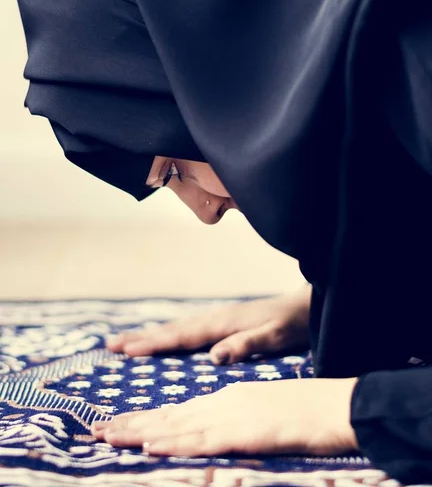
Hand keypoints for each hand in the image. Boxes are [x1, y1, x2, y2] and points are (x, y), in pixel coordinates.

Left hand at [91, 377, 358, 456]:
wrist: (337, 402)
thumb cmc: (307, 411)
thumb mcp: (265, 414)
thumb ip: (239, 420)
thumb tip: (218, 432)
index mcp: (228, 398)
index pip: (179, 411)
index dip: (147, 419)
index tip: (119, 425)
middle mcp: (223, 402)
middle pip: (170, 415)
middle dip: (132, 423)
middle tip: (97, 431)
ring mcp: (232, 415)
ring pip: (178, 425)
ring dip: (141, 432)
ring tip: (108, 436)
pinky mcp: (244, 432)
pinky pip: (203, 440)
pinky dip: (174, 442)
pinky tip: (151, 446)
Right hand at [106, 287, 310, 363]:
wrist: (306, 304)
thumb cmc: (291, 324)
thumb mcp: (274, 337)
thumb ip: (245, 345)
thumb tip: (213, 356)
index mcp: (223, 324)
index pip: (182, 336)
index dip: (154, 344)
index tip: (127, 350)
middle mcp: (215, 317)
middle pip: (172, 329)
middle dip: (142, 338)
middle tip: (111, 345)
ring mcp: (219, 317)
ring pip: (178, 326)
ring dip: (152, 333)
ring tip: (127, 340)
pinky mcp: (224, 320)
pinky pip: (189, 327)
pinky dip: (170, 332)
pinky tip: (166, 335)